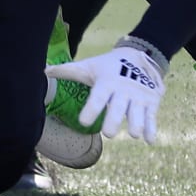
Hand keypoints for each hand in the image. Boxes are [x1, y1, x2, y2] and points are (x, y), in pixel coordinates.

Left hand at [45, 43, 165, 143]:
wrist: (137, 55)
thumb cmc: (106, 67)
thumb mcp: (88, 67)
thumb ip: (66, 71)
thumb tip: (42, 70)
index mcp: (106, 82)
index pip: (98, 97)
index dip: (91, 109)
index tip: (83, 121)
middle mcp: (123, 90)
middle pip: (119, 107)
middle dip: (114, 120)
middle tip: (109, 134)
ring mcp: (138, 97)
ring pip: (138, 113)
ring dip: (137, 124)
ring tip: (134, 134)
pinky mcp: (151, 102)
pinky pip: (152, 117)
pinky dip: (152, 129)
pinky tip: (149, 140)